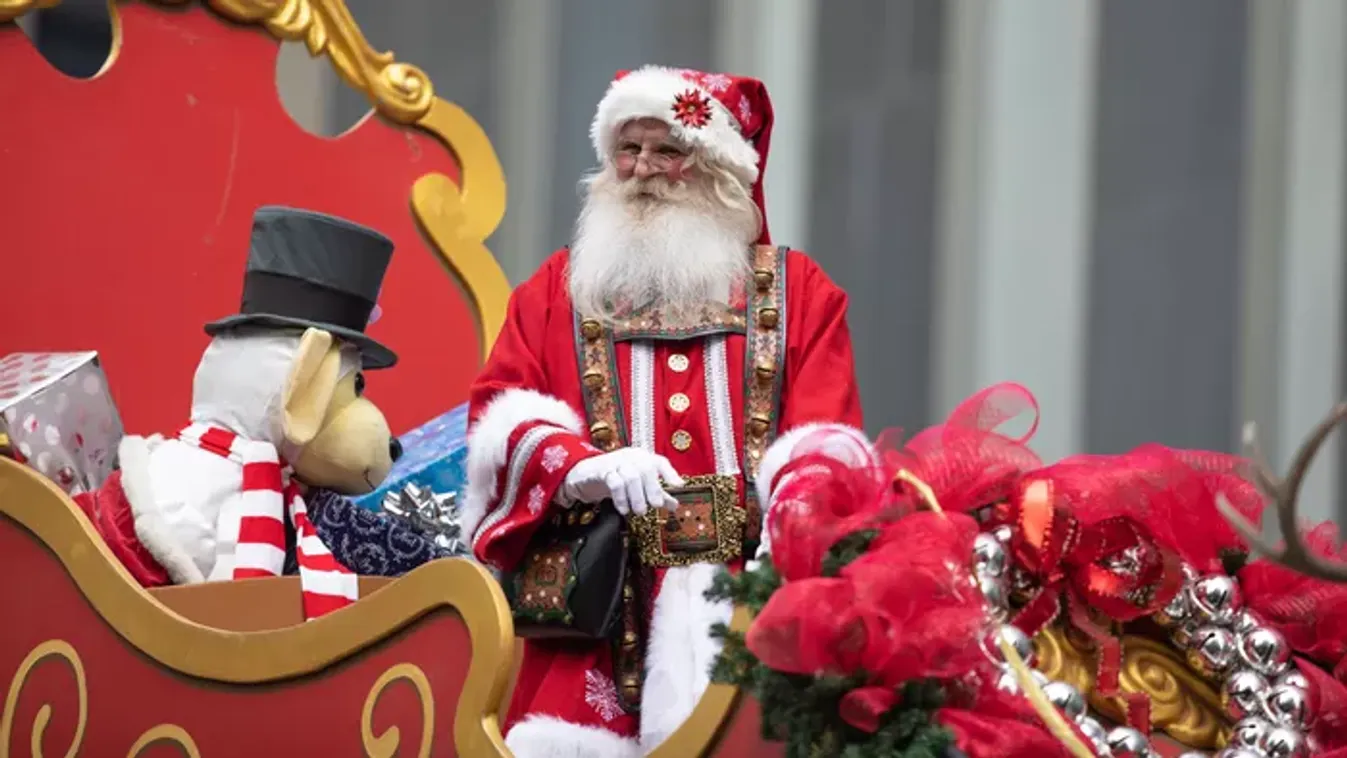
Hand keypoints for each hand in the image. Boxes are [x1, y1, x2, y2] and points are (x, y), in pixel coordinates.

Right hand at [561, 447, 684, 516]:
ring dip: (637, 497)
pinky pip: (614, 482)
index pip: (659, 461)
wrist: (586, 474)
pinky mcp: (602, 471)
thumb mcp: (638, 485)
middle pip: (646, 469)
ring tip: (639, 512)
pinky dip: (621, 498)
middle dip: (653, 488)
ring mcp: (615, 462)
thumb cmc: (617, 477)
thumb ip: (656, 493)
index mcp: (642, 457)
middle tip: (655, 506)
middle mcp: (631, 457)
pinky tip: (623, 509)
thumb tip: (675, 505)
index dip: (670, 473)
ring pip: (631, 476)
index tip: (678, 486)